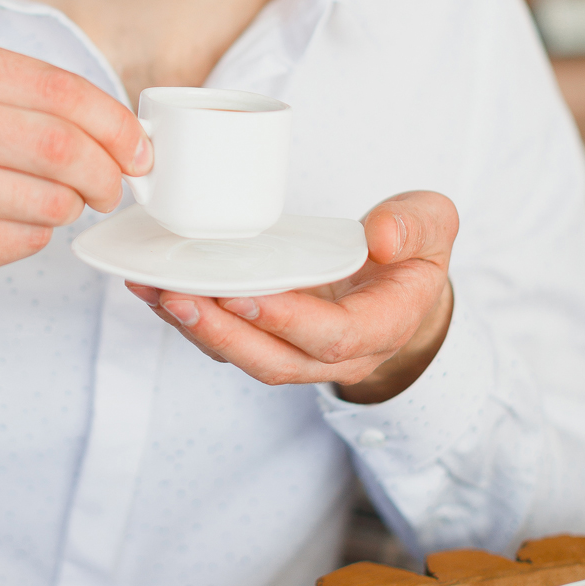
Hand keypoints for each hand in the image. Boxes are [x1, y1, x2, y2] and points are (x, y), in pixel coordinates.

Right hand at [0, 42, 149, 353]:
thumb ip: (19, 93)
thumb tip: (118, 124)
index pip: (62, 91)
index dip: (115, 122)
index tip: (138, 146)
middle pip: (66, 147)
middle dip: (109, 172)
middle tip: (116, 187)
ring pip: (55, 199)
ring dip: (72, 207)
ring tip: (56, 202)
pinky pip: (29, 239)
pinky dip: (37, 235)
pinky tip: (8, 223)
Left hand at [126, 191, 457, 402]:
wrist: (402, 289)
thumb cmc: (412, 254)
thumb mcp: (433, 226)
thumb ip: (416, 225)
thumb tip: (382, 236)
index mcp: (381, 327)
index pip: (332, 337)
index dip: (288, 320)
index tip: (245, 294)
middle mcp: (337, 355)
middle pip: (274, 360)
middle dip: (222, 331)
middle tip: (176, 294)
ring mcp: (300, 355)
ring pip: (244, 356)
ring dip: (194, 328)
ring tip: (152, 290)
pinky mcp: (270, 342)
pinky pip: (228, 341)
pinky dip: (189, 319)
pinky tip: (155, 290)